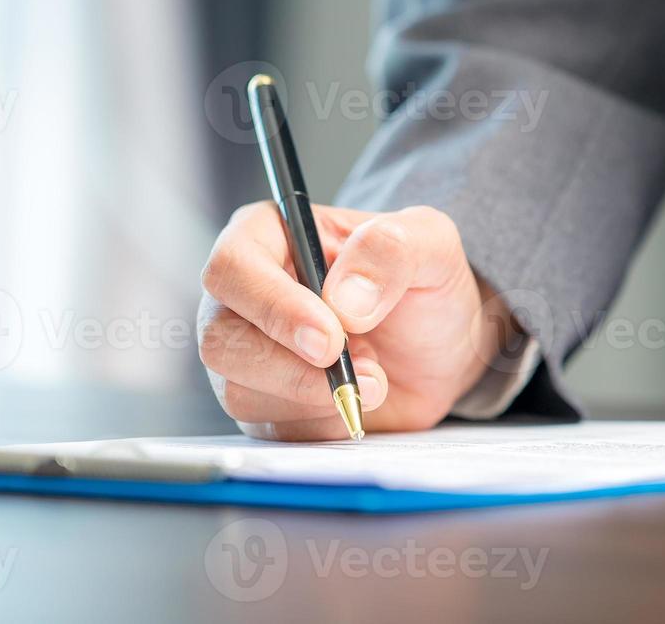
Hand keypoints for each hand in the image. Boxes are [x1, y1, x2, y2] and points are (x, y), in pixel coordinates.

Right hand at [197, 203, 512, 440]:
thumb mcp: (431, 242)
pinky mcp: (263, 403)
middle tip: (366, 371)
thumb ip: (391, 251)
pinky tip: (358, 397)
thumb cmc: (425, 278)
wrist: (444, 342)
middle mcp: (243, 294)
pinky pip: (270, 429)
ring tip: (375, 374)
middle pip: (221, 340)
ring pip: (240, 392)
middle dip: (292, 368)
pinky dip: (323, 422)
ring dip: (316, 397)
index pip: (232, 269)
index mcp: (268, 235)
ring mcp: (246, 353)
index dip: (274, 308)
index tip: (330, 339)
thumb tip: (343, 299)